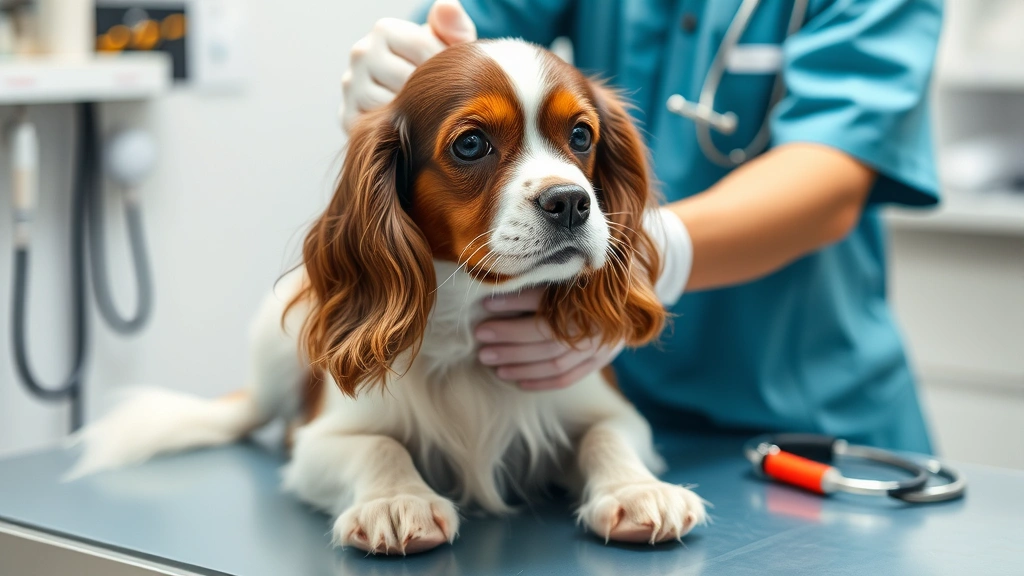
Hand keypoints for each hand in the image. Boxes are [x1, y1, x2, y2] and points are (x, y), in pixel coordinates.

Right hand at [339, 0, 476, 131]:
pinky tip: (409, 126)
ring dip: (414, 113)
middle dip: (430, 92)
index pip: (424, 49)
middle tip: (441, 99)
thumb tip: (447, 5)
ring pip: (391, 105)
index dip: (445, 67)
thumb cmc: (435, 67)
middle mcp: (361, 52)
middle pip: (408, 79)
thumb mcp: (451, 43)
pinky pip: (378, 127)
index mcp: (384, 29)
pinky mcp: (347, 115)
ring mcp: (350, 84)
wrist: (411, 100)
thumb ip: (454, 25)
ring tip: (425, 111)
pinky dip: (396, 130)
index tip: (450, 76)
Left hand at [475, 288, 624, 390]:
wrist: (629, 295)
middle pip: (547, 339)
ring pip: (554, 362)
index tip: (486, 305)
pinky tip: (515, 381)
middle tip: (480, 338)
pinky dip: (539, 382)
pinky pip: (566, 378)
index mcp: (591, 299)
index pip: (547, 306)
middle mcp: (597, 326)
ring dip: (518, 364)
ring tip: (490, 361)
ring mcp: (600, 347)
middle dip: (509, 339)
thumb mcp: (568, 273)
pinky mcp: (599, 361)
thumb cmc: (591, 278)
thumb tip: (498, 287)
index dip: (515, 305)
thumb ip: (540, 281)